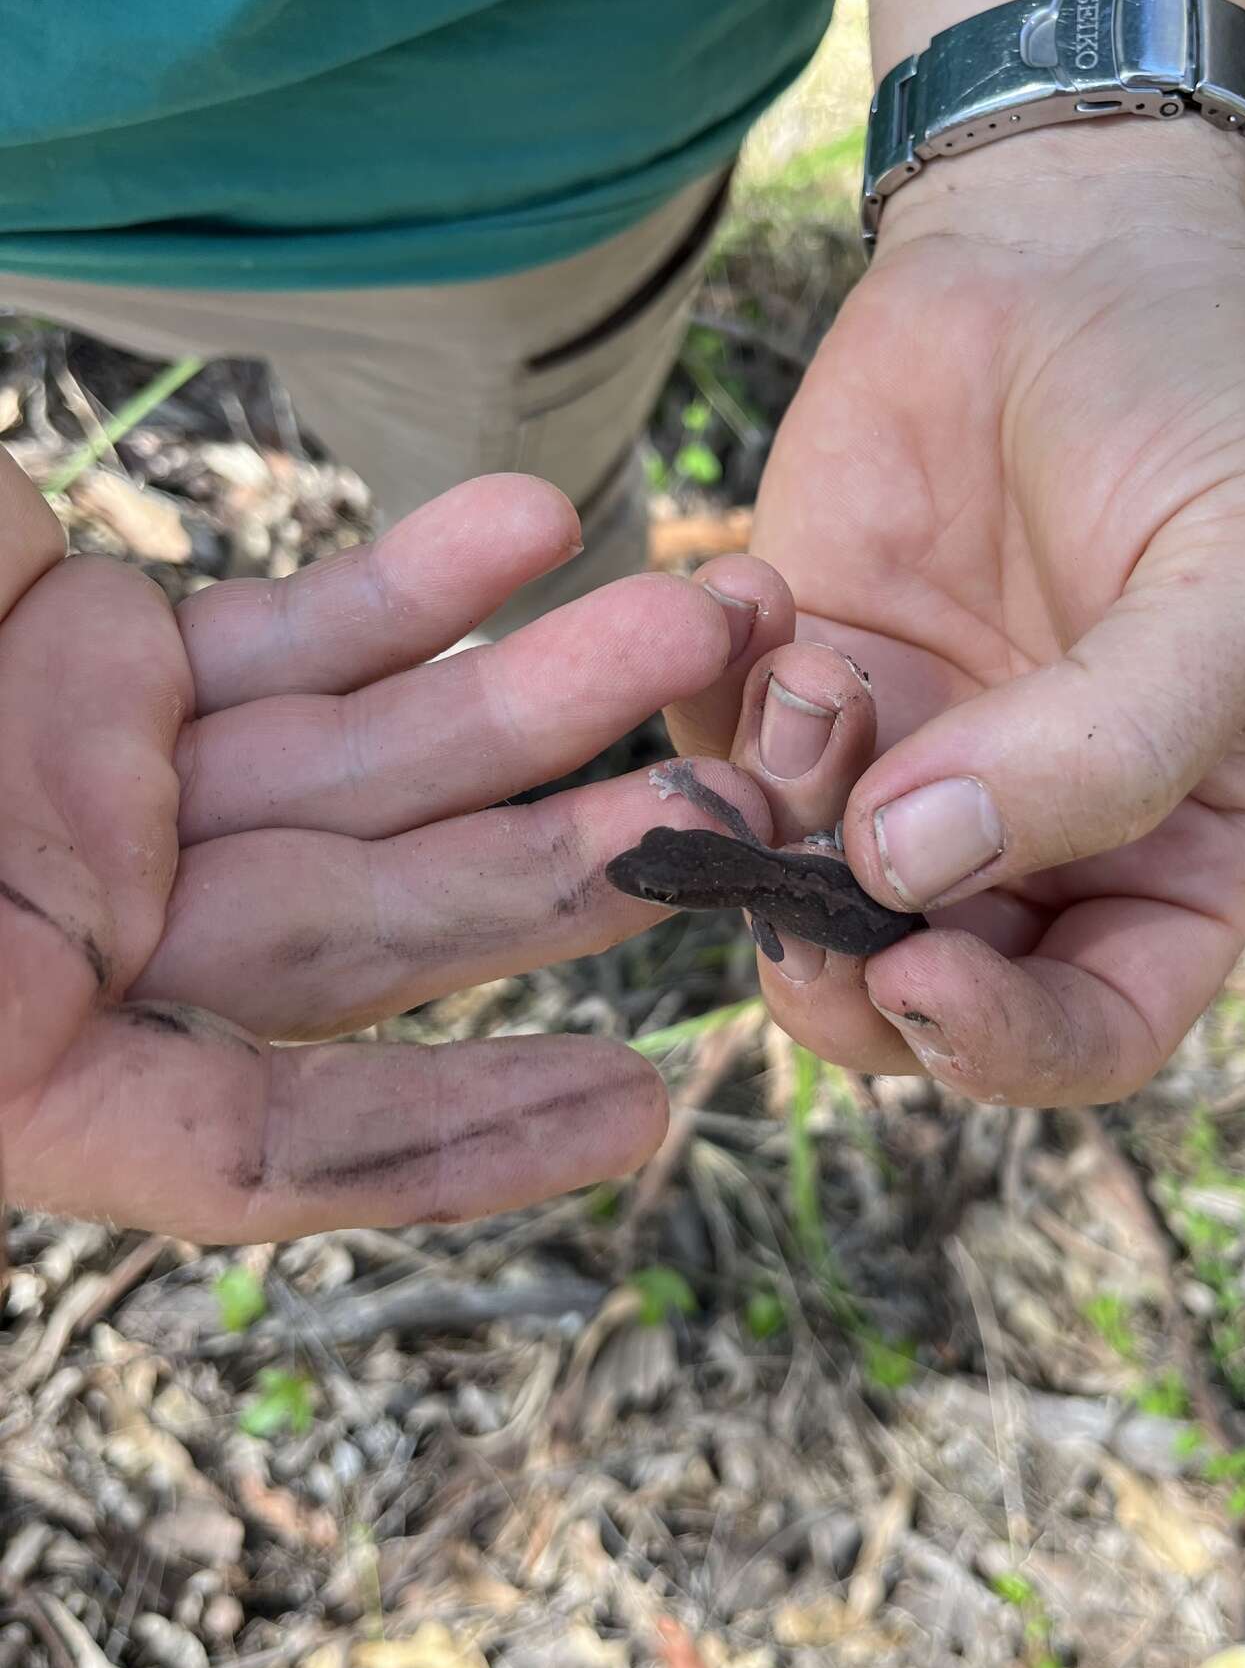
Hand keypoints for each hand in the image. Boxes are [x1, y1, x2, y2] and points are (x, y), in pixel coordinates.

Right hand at [0, 460, 788, 1239]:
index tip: (634, 1111)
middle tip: (747, 804)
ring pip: (378, 757)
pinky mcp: (125, 656)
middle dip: (566, 866)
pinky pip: (303, 631)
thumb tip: (5, 1103)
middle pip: (378, 917)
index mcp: (30, 1062)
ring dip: (544, 695)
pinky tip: (537, 522)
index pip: (262, 1146)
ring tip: (708, 622)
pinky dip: (417, 585)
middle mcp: (107, 941)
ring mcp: (127, 790)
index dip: (444, 1137)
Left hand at [675, 125, 1244, 1103]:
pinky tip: (759, 598)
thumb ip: (1111, 745)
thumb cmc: (1199, 412)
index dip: (1006, 1047)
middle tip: (790, 895)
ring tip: (802, 678)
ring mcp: (901, 767)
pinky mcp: (793, 684)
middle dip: (843, 969)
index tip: (920, 977)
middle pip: (919, 999)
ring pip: (796, 897)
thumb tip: (911, 867)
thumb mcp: (1233, 577)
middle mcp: (1030, 841)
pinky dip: (710, 714)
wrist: (1070, 246)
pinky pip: (718, 762)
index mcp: (1172, 851)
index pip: (1094, 1030)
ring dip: (768, 827)